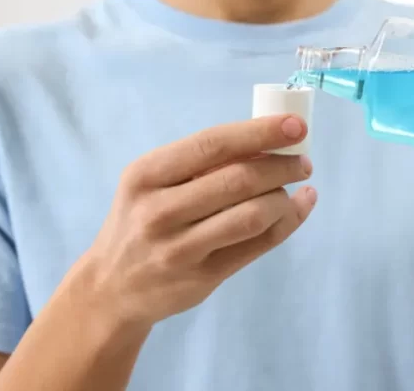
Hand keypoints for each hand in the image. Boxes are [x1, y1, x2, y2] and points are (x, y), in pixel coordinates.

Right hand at [80, 114, 316, 327]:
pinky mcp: (201, 278)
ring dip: (283, 197)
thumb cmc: (139, 221)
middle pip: (237, 180)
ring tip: (293, 188)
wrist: (111, 288)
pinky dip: (287, 222)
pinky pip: (257, 246)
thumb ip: (199, 165)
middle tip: (302, 161)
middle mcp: (159, 211)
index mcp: (145, 175)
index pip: (211, 144)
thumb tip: (267, 143)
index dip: (259, 132)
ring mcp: (180, 249)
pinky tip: (298, 207)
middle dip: (281, 166)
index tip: (295, 126)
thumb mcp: (151, 184)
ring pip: (252, 215)